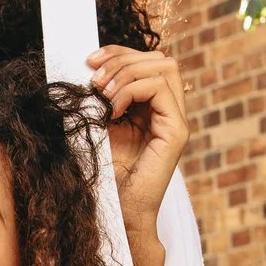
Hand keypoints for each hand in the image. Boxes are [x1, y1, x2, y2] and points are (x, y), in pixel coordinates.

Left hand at [87, 44, 187, 265]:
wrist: (113, 213)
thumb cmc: (102, 176)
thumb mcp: (96, 125)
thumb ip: (101, 97)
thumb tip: (89, 65)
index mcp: (149, 109)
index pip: (146, 62)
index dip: (119, 53)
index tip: (89, 62)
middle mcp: (167, 112)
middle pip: (159, 59)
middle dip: (122, 58)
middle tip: (93, 75)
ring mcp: (175, 122)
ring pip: (164, 67)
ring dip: (126, 72)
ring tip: (101, 91)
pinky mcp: (176, 132)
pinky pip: (160, 89)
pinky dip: (132, 89)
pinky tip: (111, 110)